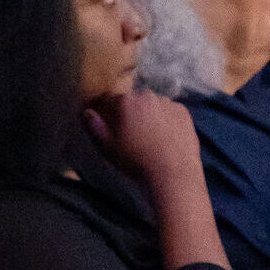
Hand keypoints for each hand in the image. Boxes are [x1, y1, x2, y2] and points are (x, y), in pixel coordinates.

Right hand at [84, 89, 202, 191]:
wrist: (172, 173)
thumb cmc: (136, 162)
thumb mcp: (108, 148)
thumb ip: (94, 127)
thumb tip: (86, 112)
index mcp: (125, 101)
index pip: (111, 100)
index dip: (109, 113)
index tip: (112, 127)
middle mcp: (146, 95)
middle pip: (133, 100)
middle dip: (130, 112)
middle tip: (133, 134)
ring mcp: (167, 102)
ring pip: (153, 104)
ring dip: (149, 114)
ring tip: (151, 137)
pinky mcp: (183, 111)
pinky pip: (170, 111)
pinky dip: (166, 119)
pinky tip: (166, 137)